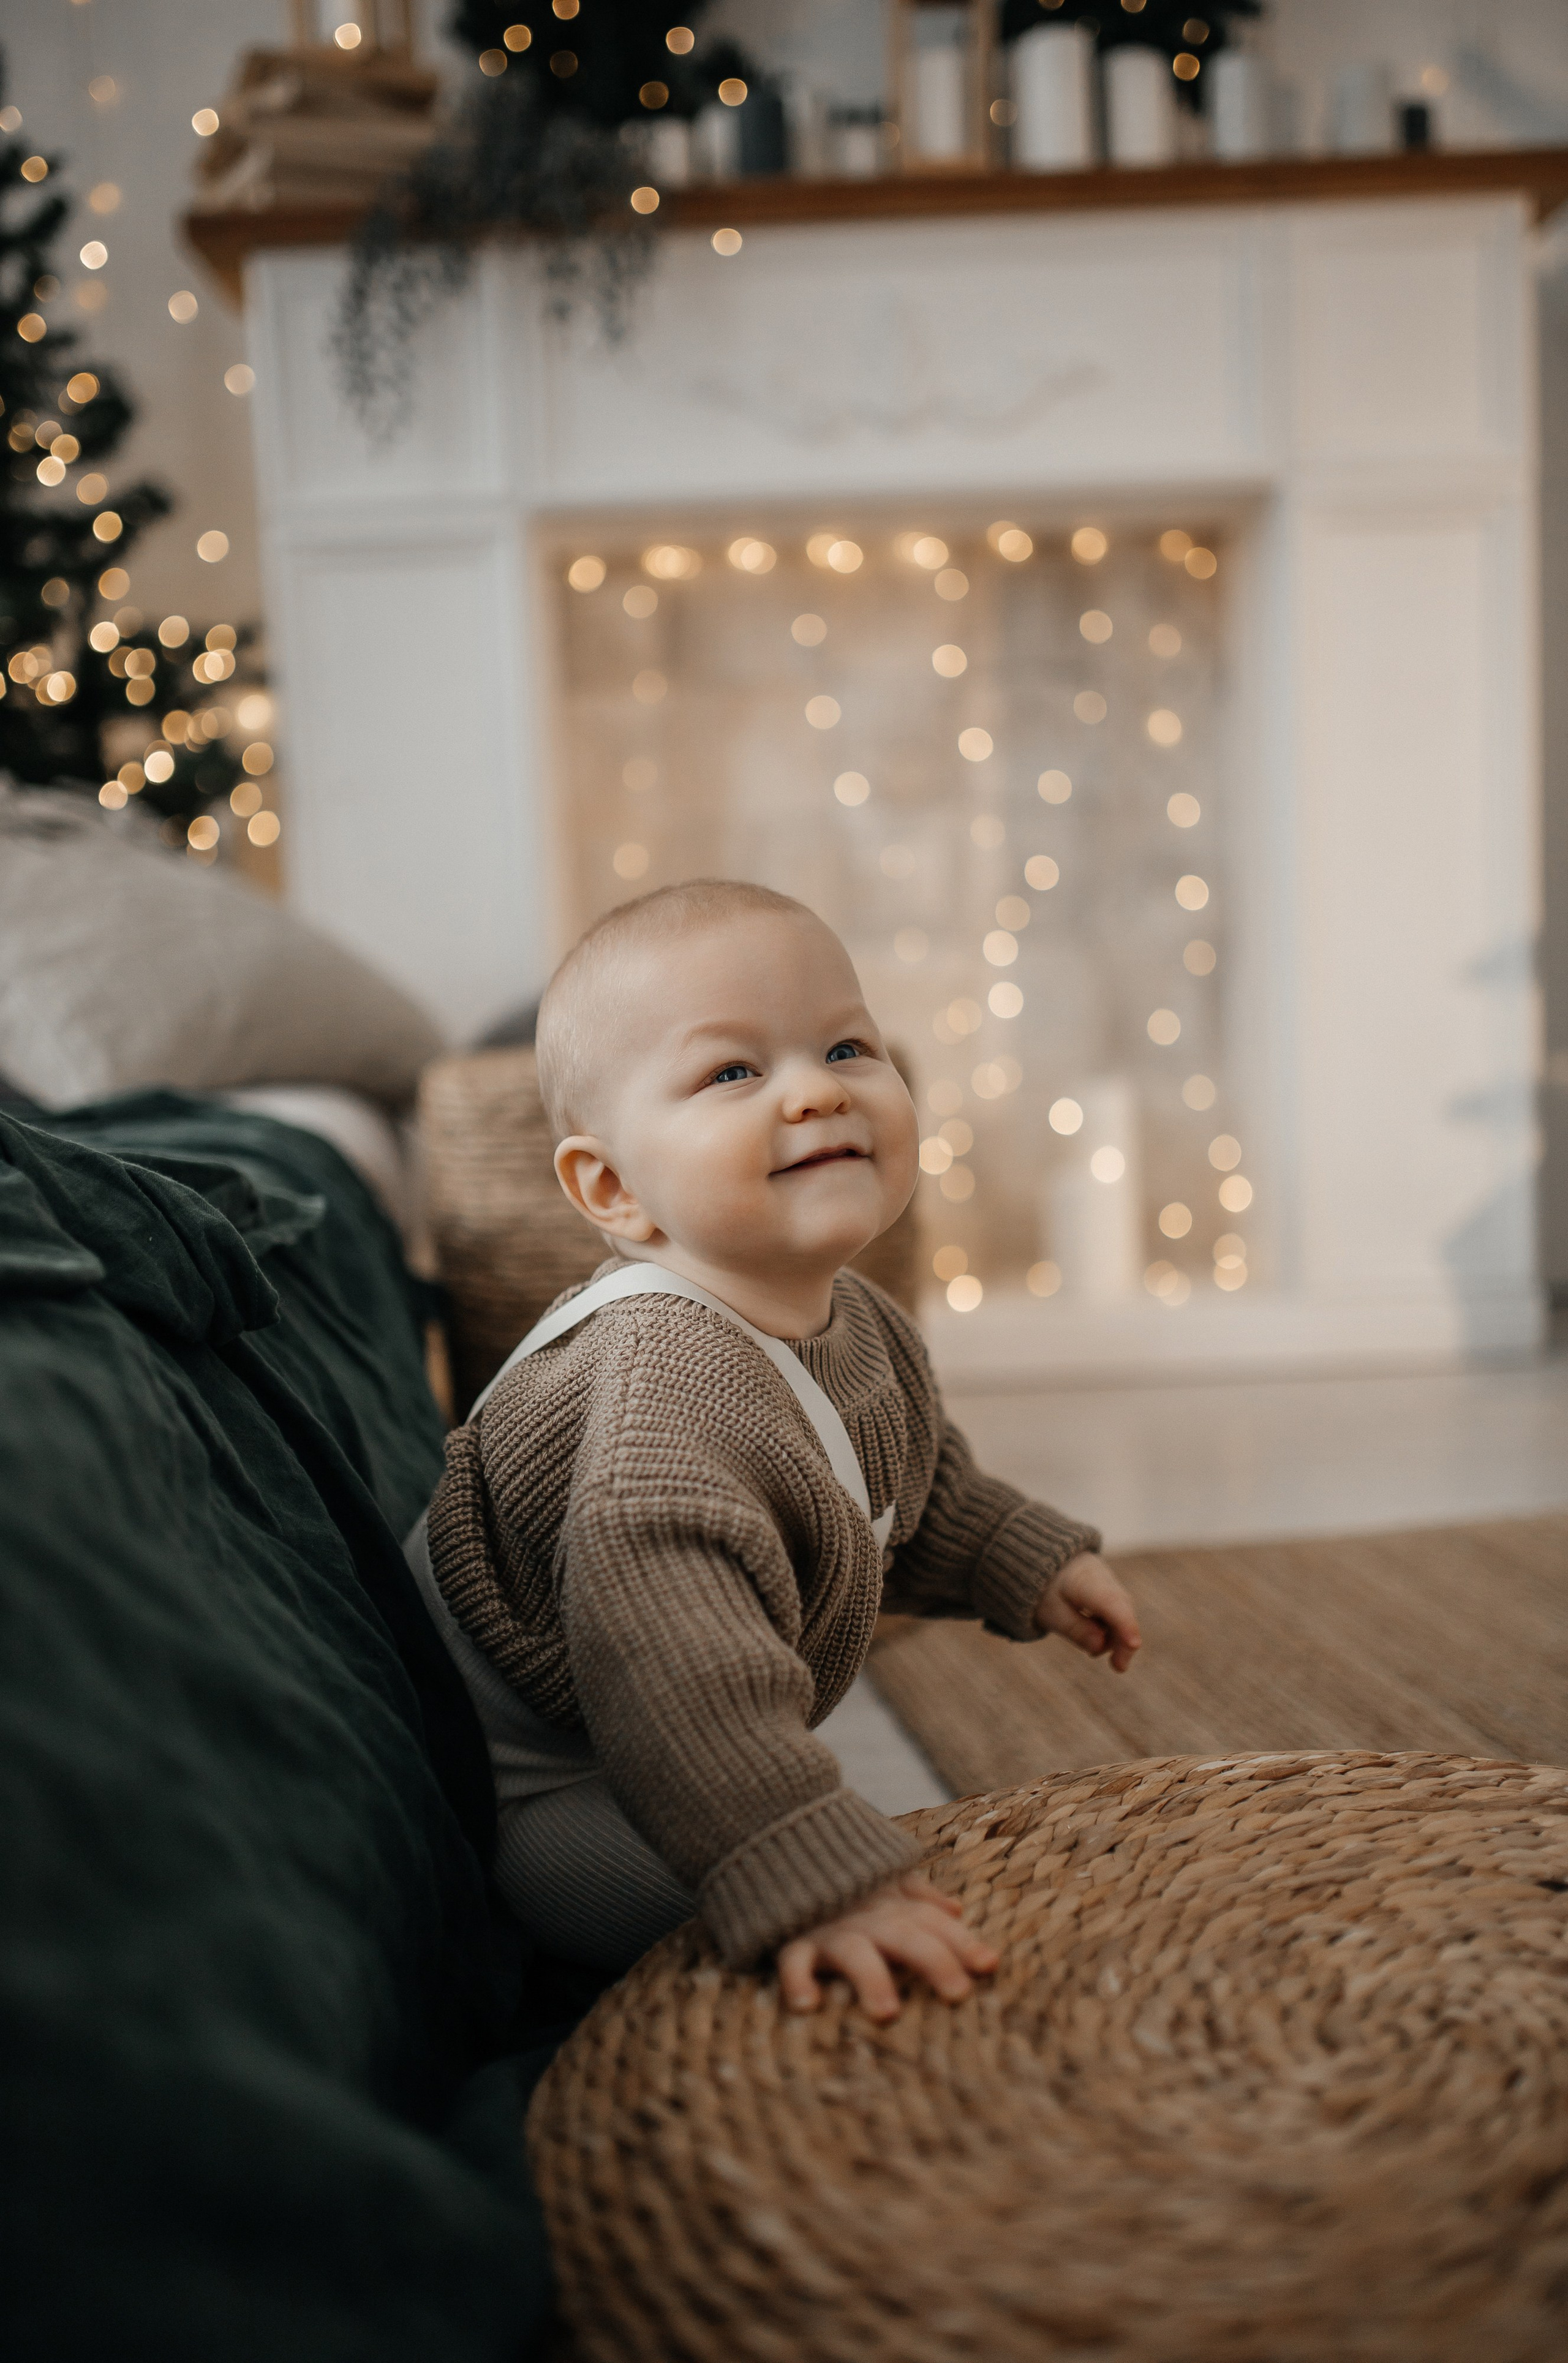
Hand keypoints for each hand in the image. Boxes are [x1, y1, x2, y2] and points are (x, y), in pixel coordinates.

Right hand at [776, 1874, 997, 2022]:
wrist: (780, 1845)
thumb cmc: (843, 1880)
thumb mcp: (884, 1880)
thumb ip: (919, 1895)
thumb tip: (958, 1909)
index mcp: (893, 1904)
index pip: (934, 1923)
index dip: (962, 1942)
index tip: (989, 1965)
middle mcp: (867, 1917)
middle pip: (906, 1936)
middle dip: (934, 1961)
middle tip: (958, 1994)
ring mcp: (830, 1928)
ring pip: (855, 1952)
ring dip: (872, 1979)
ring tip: (887, 2013)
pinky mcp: (792, 1938)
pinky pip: (792, 1959)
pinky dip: (797, 1979)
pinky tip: (807, 2004)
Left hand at [1036, 1550, 1140, 1671]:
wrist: (1044, 1562)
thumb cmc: (1046, 1590)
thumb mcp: (1051, 1612)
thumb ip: (1075, 1629)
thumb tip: (1100, 1646)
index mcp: (1083, 1579)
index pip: (1109, 1602)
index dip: (1124, 1624)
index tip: (1134, 1644)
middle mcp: (1102, 1576)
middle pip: (1122, 1608)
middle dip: (1123, 1639)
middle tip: (1119, 1668)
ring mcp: (1110, 1581)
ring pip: (1123, 1610)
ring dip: (1118, 1636)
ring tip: (1101, 1656)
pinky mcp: (1112, 1591)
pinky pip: (1119, 1610)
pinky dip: (1113, 1629)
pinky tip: (1099, 1640)